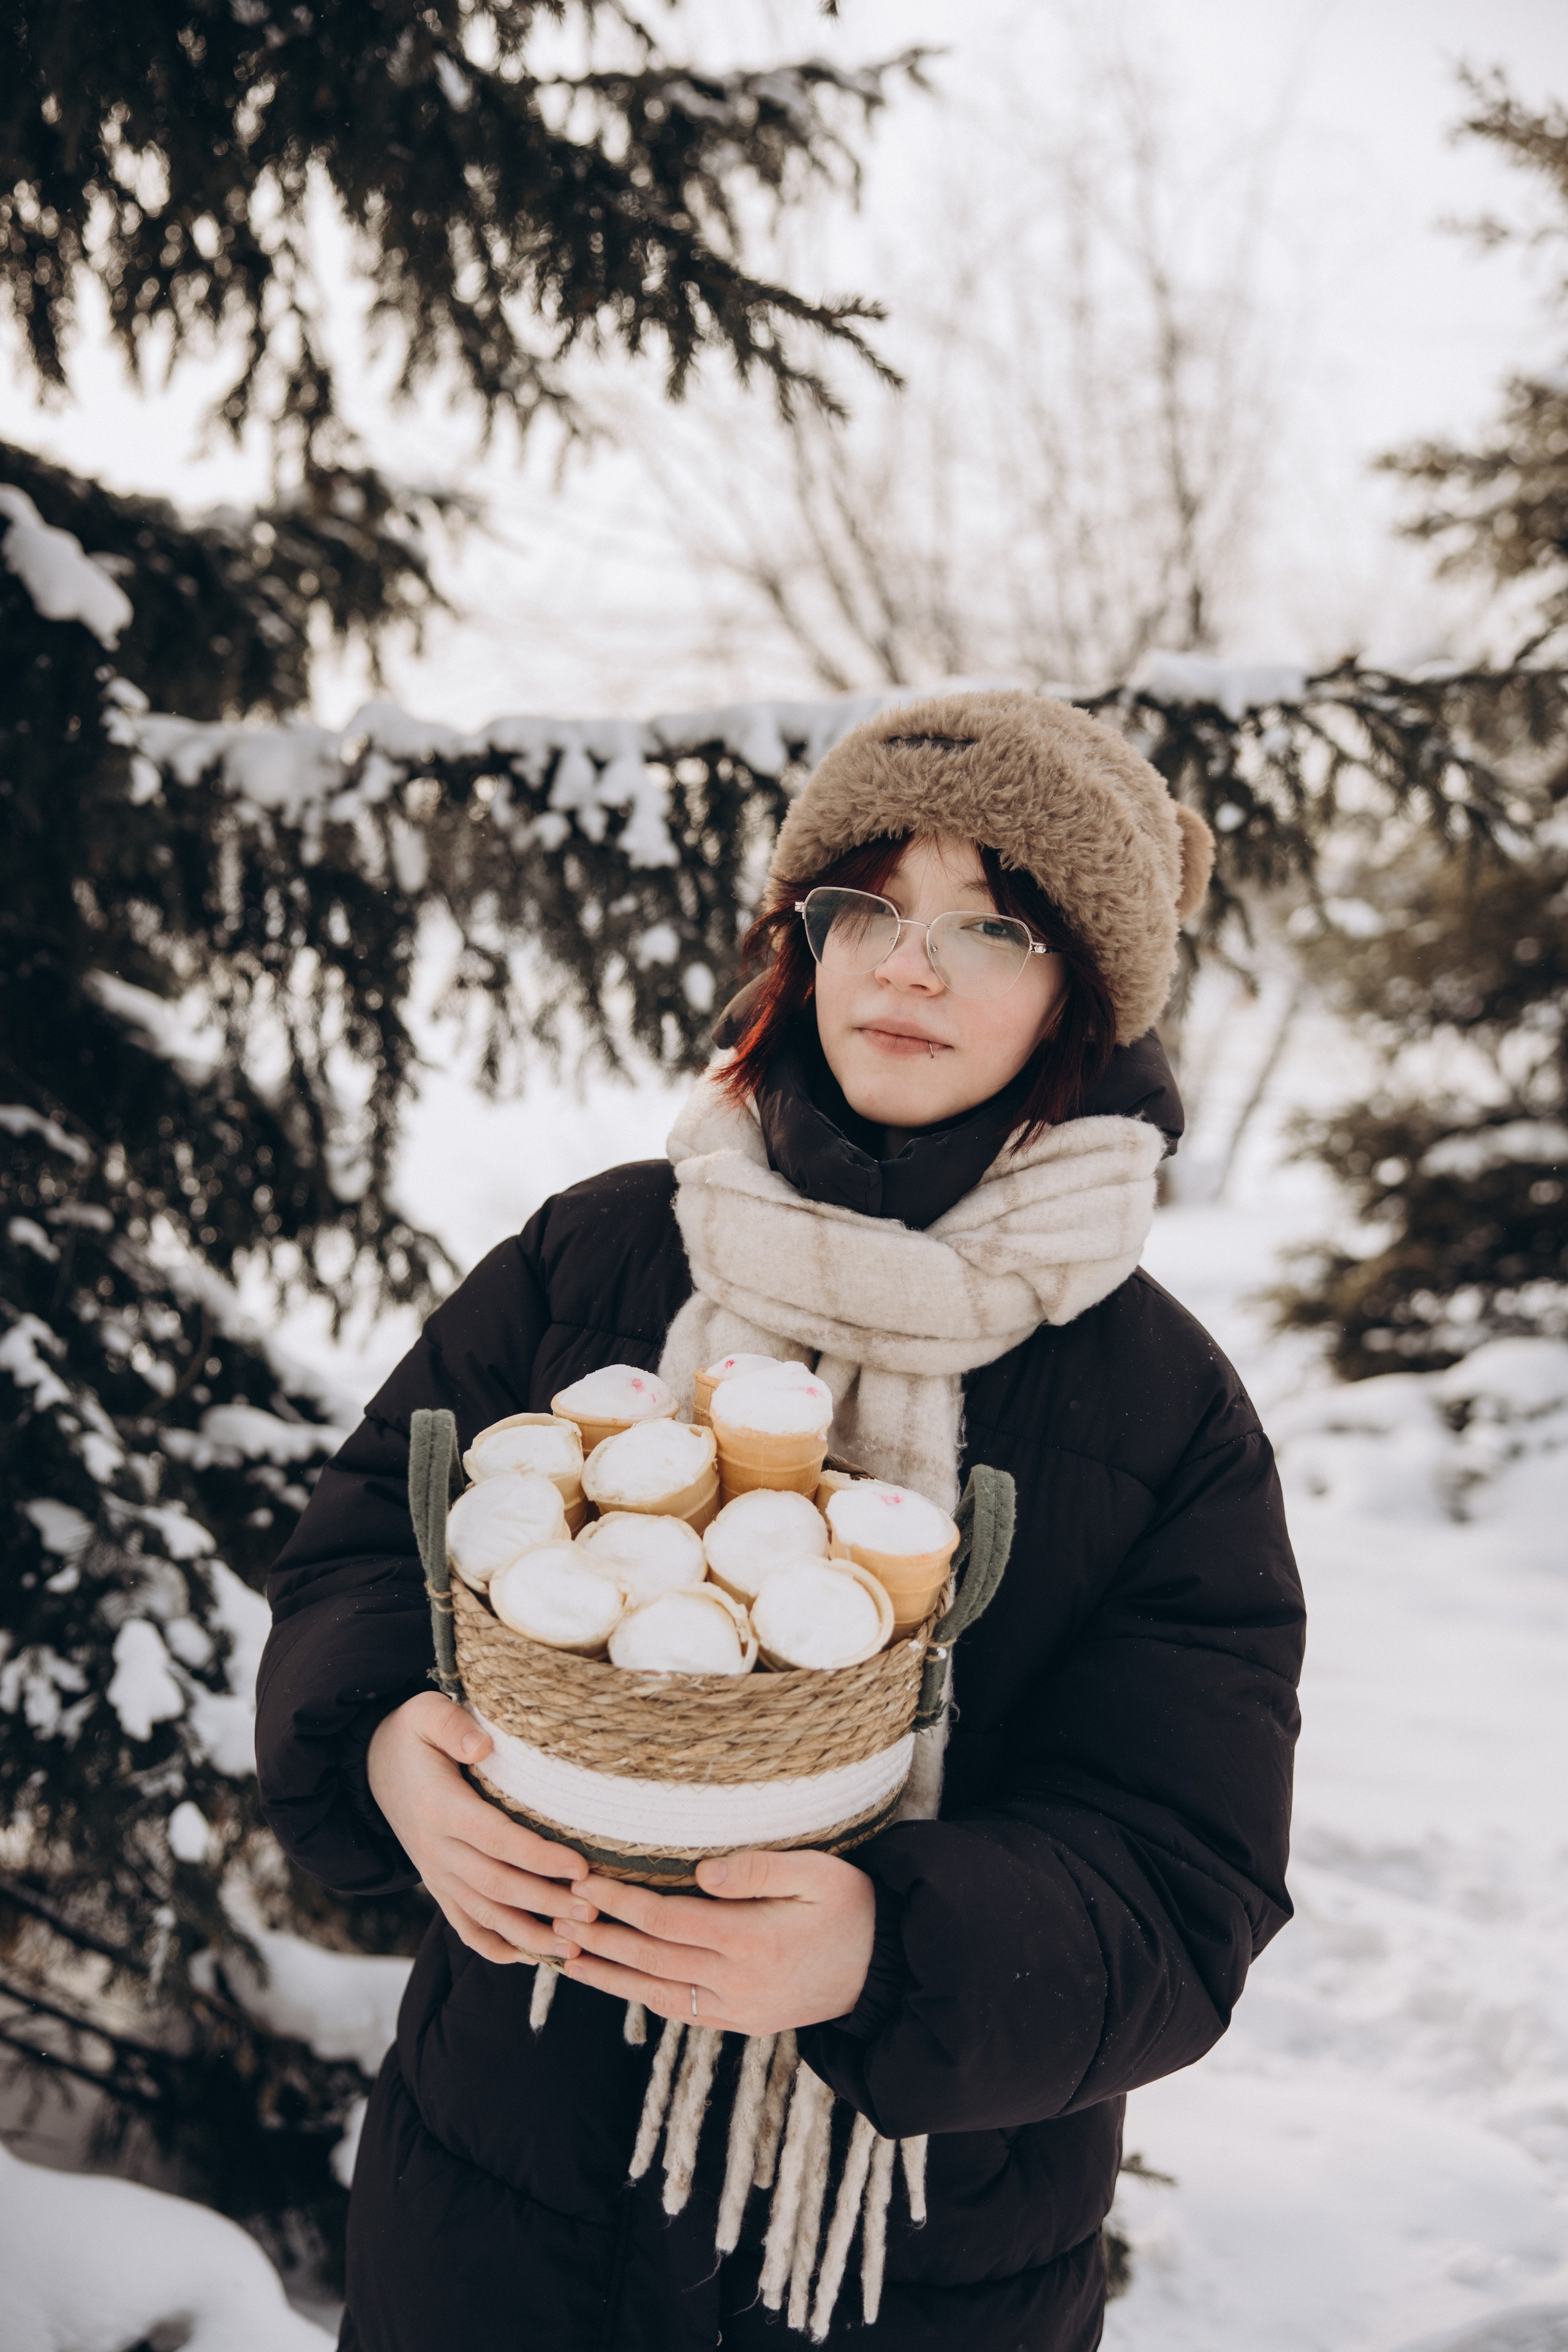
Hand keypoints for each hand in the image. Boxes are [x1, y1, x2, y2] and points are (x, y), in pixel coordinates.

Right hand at [366, 1694, 590, 1964]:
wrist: (373, 1767)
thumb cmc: (413, 1735)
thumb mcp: (425, 1713)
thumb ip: (451, 1725)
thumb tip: (483, 1745)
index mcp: (439, 1807)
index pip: (495, 1839)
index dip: (538, 1856)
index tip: (580, 1866)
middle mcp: (436, 1849)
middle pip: (497, 1885)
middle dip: (547, 1902)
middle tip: (595, 1910)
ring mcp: (436, 1874)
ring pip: (485, 1915)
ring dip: (530, 1934)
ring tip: (576, 1945)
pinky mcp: (439, 1887)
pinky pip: (466, 1927)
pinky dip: (498, 1948)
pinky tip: (533, 1957)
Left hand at [553, 1848, 876, 2034]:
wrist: (888, 1969)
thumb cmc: (852, 1906)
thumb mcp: (818, 1872)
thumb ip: (759, 1869)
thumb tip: (701, 1871)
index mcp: (753, 1940)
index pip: (666, 1920)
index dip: (619, 1902)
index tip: (583, 1882)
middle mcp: (739, 1982)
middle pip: (649, 1960)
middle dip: (599, 1937)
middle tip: (555, 1915)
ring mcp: (739, 2008)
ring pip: (656, 1992)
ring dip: (606, 1975)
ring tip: (562, 1955)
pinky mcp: (744, 2021)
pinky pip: (681, 2011)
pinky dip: (641, 1996)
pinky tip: (615, 1980)